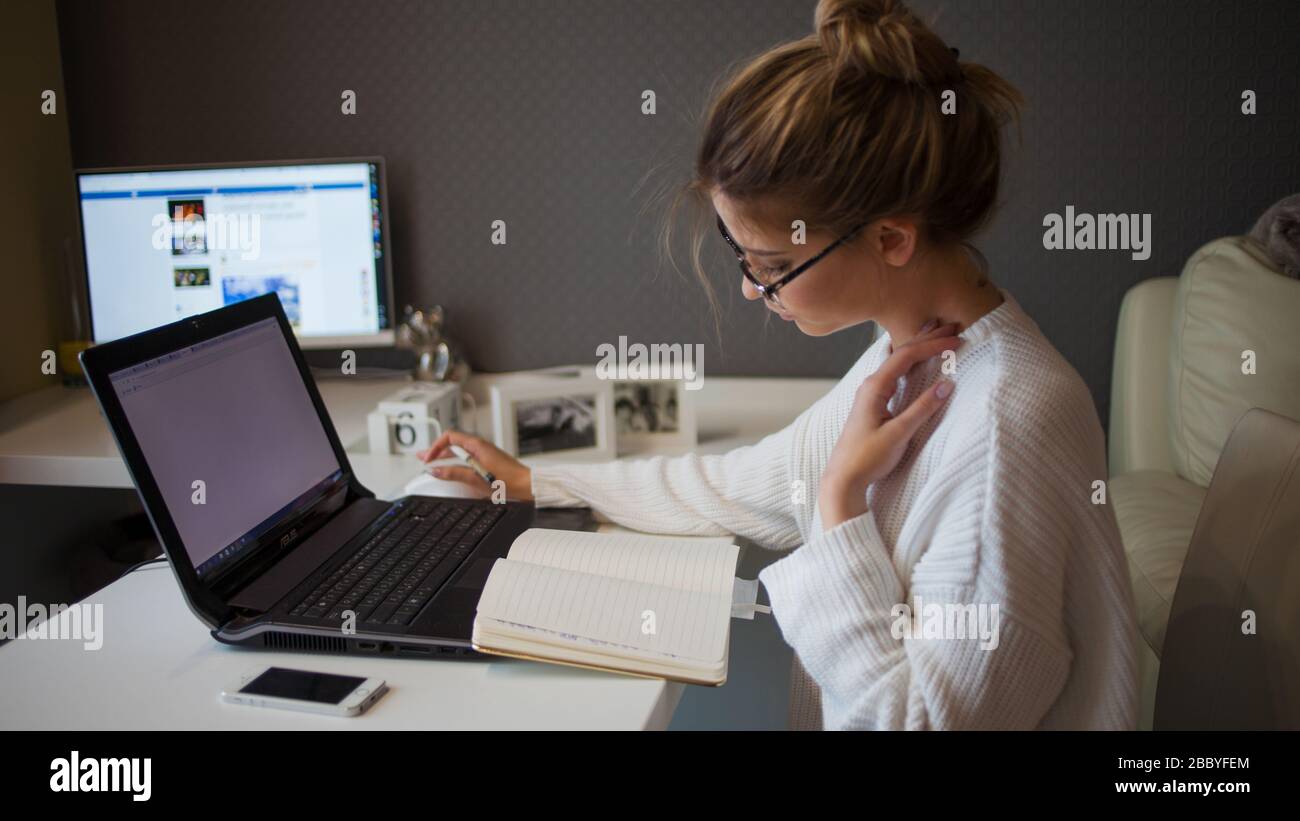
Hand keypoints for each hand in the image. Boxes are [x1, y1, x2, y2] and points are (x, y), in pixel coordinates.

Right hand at [416, 430, 533, 501]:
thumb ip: (454, 473)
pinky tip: (452, 471)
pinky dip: (456, 463)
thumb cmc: (507, 480)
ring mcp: (484, 454)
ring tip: (434, 465)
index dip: (436, 446)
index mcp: (477, 445)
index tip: (428, 458)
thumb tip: (436, 471)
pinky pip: (468, 459)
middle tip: (424, 459)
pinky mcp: (488, 462)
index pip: (449, 437)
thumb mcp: (475, 478)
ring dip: (446, 458)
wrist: (526, 485)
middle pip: (453, 444)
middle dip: (437, 451)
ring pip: (460, 452)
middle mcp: (480, 446)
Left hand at [819, 321, 960, 529]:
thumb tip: (947, 385)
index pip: (906, 355)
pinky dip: (911, 361)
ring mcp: (871, 394)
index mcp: (875, 388)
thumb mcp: (898, 435)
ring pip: (898, 361)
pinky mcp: (874, 404)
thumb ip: (922, 409)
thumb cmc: (866, 458)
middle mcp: (871, 385)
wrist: (842, 479)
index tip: (956, 339)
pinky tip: (916, 359)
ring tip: (936, 331)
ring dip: (918, 346)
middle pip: (901, 352)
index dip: (932, 344)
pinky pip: (896, 373)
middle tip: (951, 324)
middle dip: (927, 337)